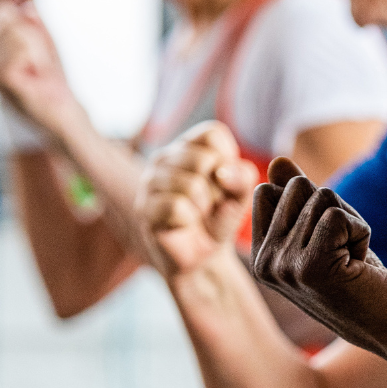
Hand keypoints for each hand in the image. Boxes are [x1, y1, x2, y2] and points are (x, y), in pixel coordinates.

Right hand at [0, 0, 76, 135]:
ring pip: (15, 27)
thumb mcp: (37, 25)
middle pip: (4, 12)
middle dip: (30, 25)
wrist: (61, 104)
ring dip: (36, 41)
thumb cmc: (46, 67)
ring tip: (37, 62)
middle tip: (38, 47)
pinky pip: (20, 45)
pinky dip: (35, 52)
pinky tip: (35, 69)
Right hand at [136, 121, 258, 279]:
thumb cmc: (221, 216)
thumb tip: (222, 172)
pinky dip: (189, 219)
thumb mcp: (241, 193)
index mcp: (189, 145)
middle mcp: (165, 157)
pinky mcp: (144, 208)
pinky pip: (176, 206)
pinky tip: (184, 224)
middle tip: (211, 203)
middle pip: (203, 159)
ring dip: (204, 206)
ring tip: (198, 213)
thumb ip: (242, 176)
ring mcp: (150, 181)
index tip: (225, 179)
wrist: (204, 254)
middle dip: (218, 188)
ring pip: (191, 184)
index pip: (212, 133)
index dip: (228, 158)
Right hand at [251, 158, 386, 359]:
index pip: (270, 188)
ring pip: (322, 197)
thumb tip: (277, 161)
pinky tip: (360, 265)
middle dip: (334, 209)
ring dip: (351, 223)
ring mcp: (284, 267)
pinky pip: (338, 214)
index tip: (327, 241)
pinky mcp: (312, 267)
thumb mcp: (323, 232)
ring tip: (352, 259)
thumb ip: (298, 198)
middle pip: (298, 186)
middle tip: (344, 251)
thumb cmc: (359, 276)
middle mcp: (265, 263)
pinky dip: (361, 231)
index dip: (311, 203)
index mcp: (260, 256)